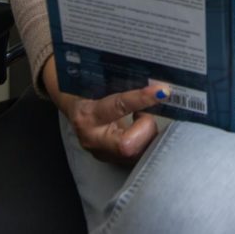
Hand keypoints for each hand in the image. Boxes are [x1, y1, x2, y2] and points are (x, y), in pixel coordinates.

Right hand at [42, 55, 168, 163]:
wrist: (72, 106)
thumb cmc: (86, 89)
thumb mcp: (98, 82)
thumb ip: (121, 81)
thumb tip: (150, 74)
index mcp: (88, 114)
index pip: (119, 106)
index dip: (141, 98)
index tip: (161, 90)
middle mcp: (93, 138)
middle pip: (127, 144)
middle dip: (146, 128)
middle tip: (148, 112)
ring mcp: (102, 153)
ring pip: (135, 153)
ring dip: (148, 134)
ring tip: (145, 118)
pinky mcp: (111, 159)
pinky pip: (136, 154)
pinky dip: (146, 140)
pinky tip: (143, 128)